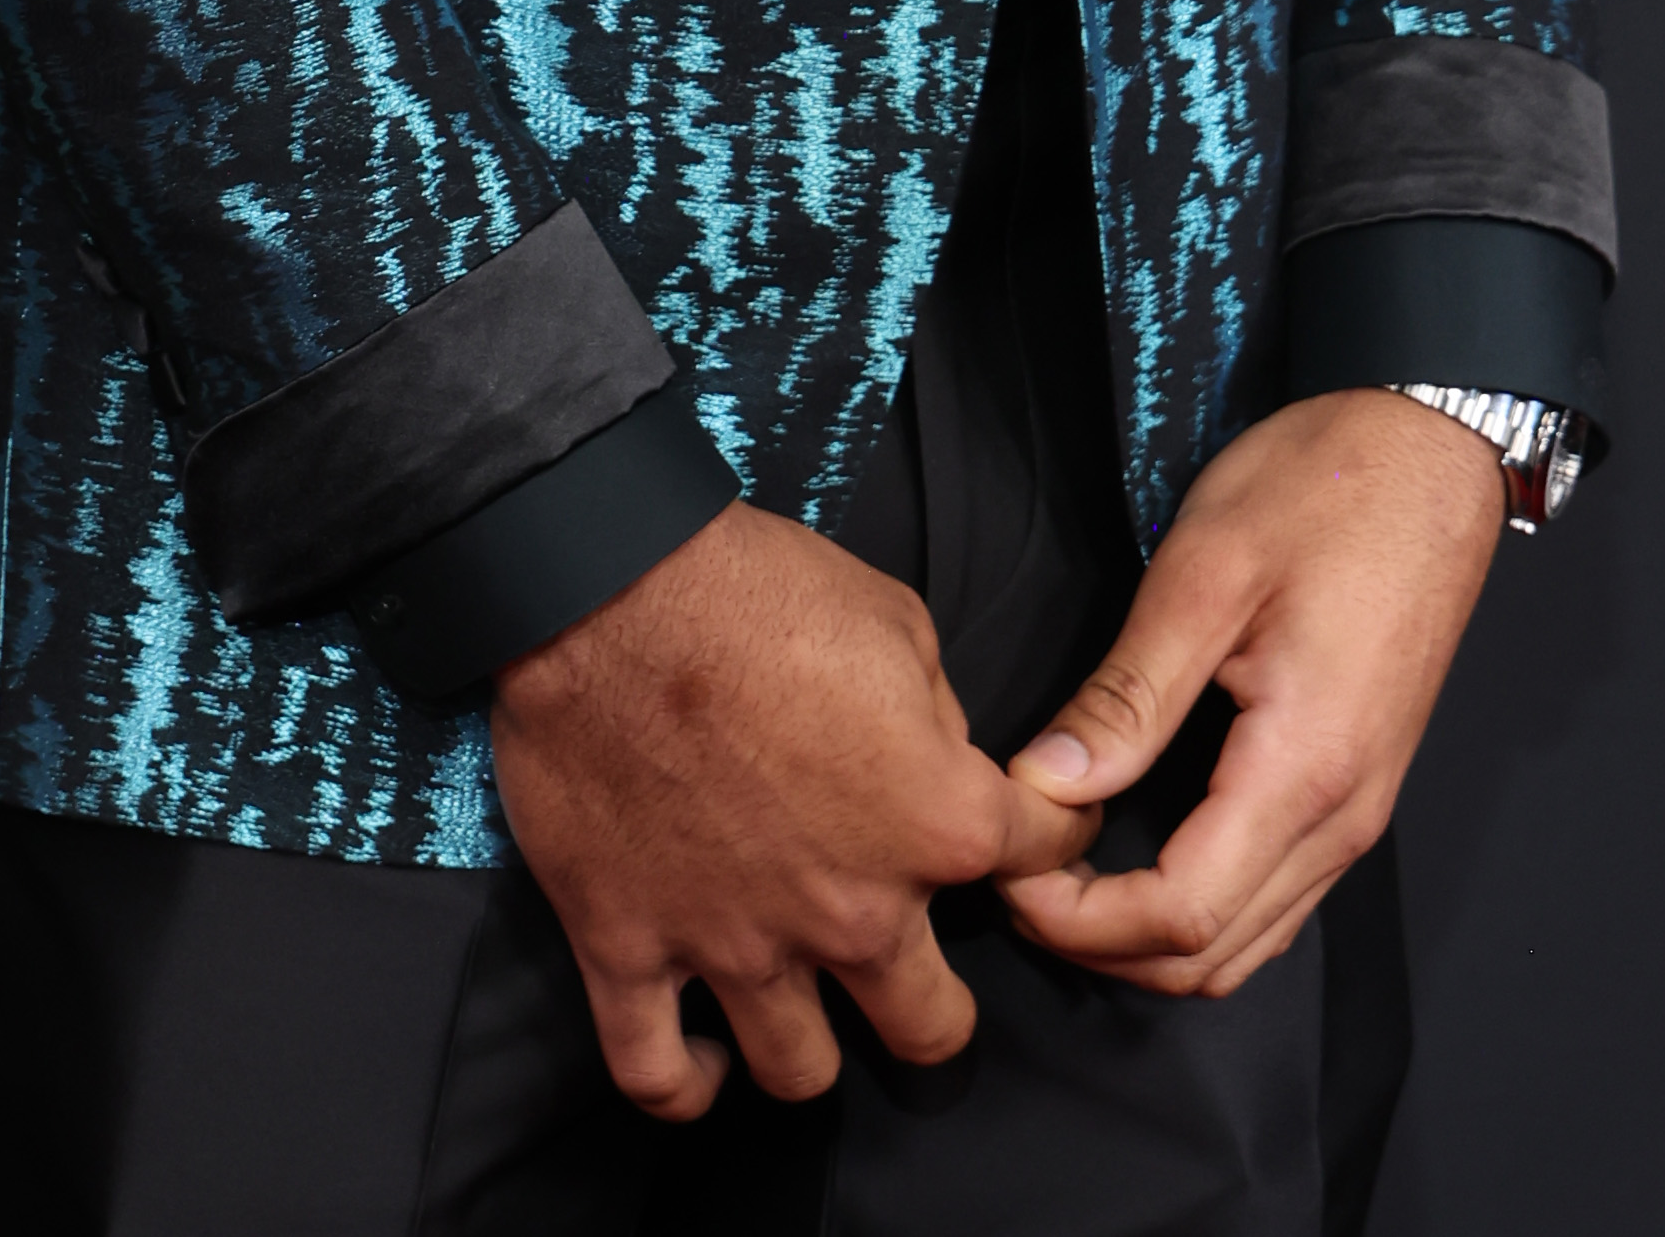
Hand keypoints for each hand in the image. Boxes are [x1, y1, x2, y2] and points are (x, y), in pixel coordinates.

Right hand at [490, 500, 1095, 1116]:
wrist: (610, 582)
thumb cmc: (759, 587)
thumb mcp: (898, 621)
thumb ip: (940, 721)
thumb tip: (936, 766)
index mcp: (935, 821)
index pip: (1044, 859)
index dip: (1055, 839)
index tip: (1036, 833)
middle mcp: (851, 911)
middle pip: (932, 1028)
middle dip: (937, 1002)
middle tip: (912, 963)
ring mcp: (737, 945)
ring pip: (802, 1073)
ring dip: (813, 1043)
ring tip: (803, 1005)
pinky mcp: (629, 948)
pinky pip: (656, 1075)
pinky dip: (684, 1083)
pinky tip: (705, 1057)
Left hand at [995, 390, 1503, 997]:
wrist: (1430, 453)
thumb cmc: (1323, 490)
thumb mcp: (1206, 573)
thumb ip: (1128, 695)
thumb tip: (1045, 785)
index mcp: (1303, 768)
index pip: (1180, 914)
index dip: (1081, 921)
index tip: (1010, 873)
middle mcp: (1343, 819)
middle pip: (1211, 957)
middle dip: (1102, 944)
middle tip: (1019, 878)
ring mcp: (1360, 812)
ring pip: (1248, 944)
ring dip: (1150, 940)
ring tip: (1065, 876)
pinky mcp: (1360, 790)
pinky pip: (1277, 900)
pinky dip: (1201, 912)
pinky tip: (1141, 857)